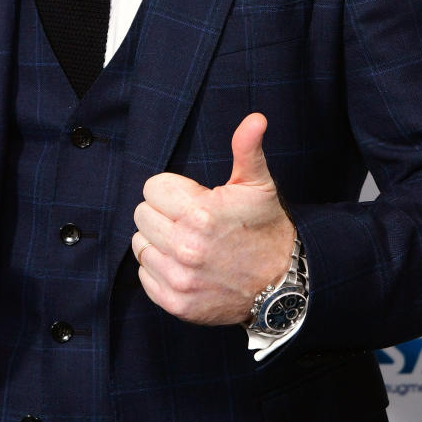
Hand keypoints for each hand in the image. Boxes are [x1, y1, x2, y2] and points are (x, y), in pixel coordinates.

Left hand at [131, 113, 295, 325]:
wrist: (281, 283)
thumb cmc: (265, 228)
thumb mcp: (258, 184)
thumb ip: (247, 148)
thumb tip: (255, 118)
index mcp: (200, 213)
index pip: (152, 188)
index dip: (172, 190)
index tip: (192, 198)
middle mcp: (186, 247)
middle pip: (142, 215)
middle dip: (163, 213)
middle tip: (189, 220)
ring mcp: (180, 278)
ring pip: (140, 244)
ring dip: (158, 241)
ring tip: (186, 241)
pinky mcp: (177, 302)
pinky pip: (144, 275)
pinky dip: (158, 269)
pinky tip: (183, 264)